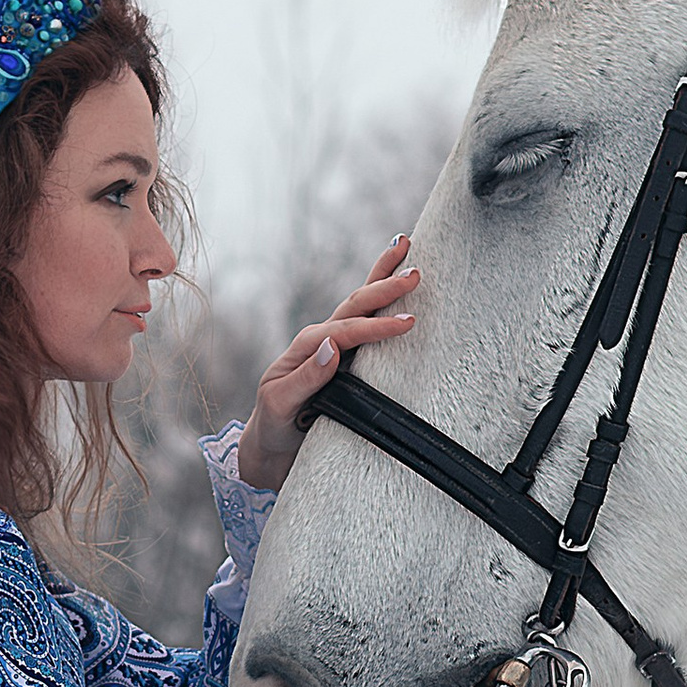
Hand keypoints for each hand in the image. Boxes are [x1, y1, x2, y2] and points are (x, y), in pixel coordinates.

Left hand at [235, 235, 419, 495]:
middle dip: (384, 286)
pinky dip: (379, 296)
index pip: (346, 331)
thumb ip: (305, 378)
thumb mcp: (281, 404)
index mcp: (308, 347)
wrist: (271, 440)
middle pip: (355, 304)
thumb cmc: (274, 424)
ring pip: (360, 302)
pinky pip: (364, 319)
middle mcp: (321, 338)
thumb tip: (332, 348)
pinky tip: (393, 278)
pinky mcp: (343, 355)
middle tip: (415, 273)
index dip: (377, 327)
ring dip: (382, 276)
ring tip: (404, 245)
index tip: (407, 323)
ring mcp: (333, 343)